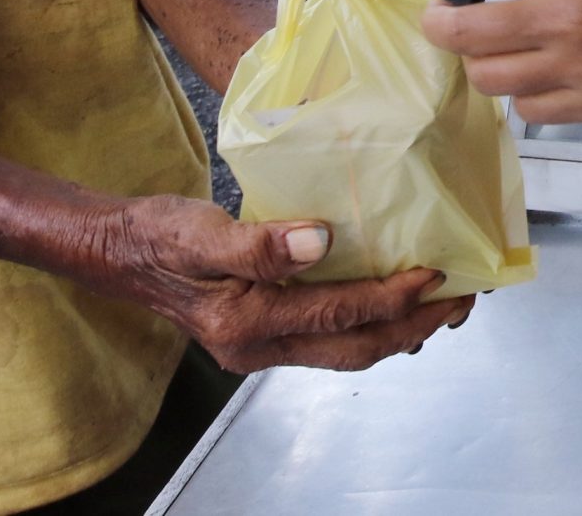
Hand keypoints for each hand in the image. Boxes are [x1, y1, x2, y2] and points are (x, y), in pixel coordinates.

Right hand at [89, 195, 468, 374]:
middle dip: (416, 327)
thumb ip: (258, 243)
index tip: (436, 275)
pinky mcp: (263, 333)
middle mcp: (257, 347)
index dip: (394, 297)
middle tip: (464, 300)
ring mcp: (261, 346)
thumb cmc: (156, 236)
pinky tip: (391, 299)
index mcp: (247, 322)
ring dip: (399, 329)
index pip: (340, 314)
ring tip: (443, 303)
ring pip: (346, 348)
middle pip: (356, 348)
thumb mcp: (200, 232)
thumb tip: (319, 241)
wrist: (118, 252)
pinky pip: (329, 336)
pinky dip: (368, 320)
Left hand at [418, 0, 581, 150]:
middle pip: (463, 31)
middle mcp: (565, 17)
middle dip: (438, 22)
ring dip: (481, 62)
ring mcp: (578, 69)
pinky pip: (531, 109)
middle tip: (440, 15)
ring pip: (488, 79)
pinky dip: (524, 93)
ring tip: (491, 49)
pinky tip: (538, 76)